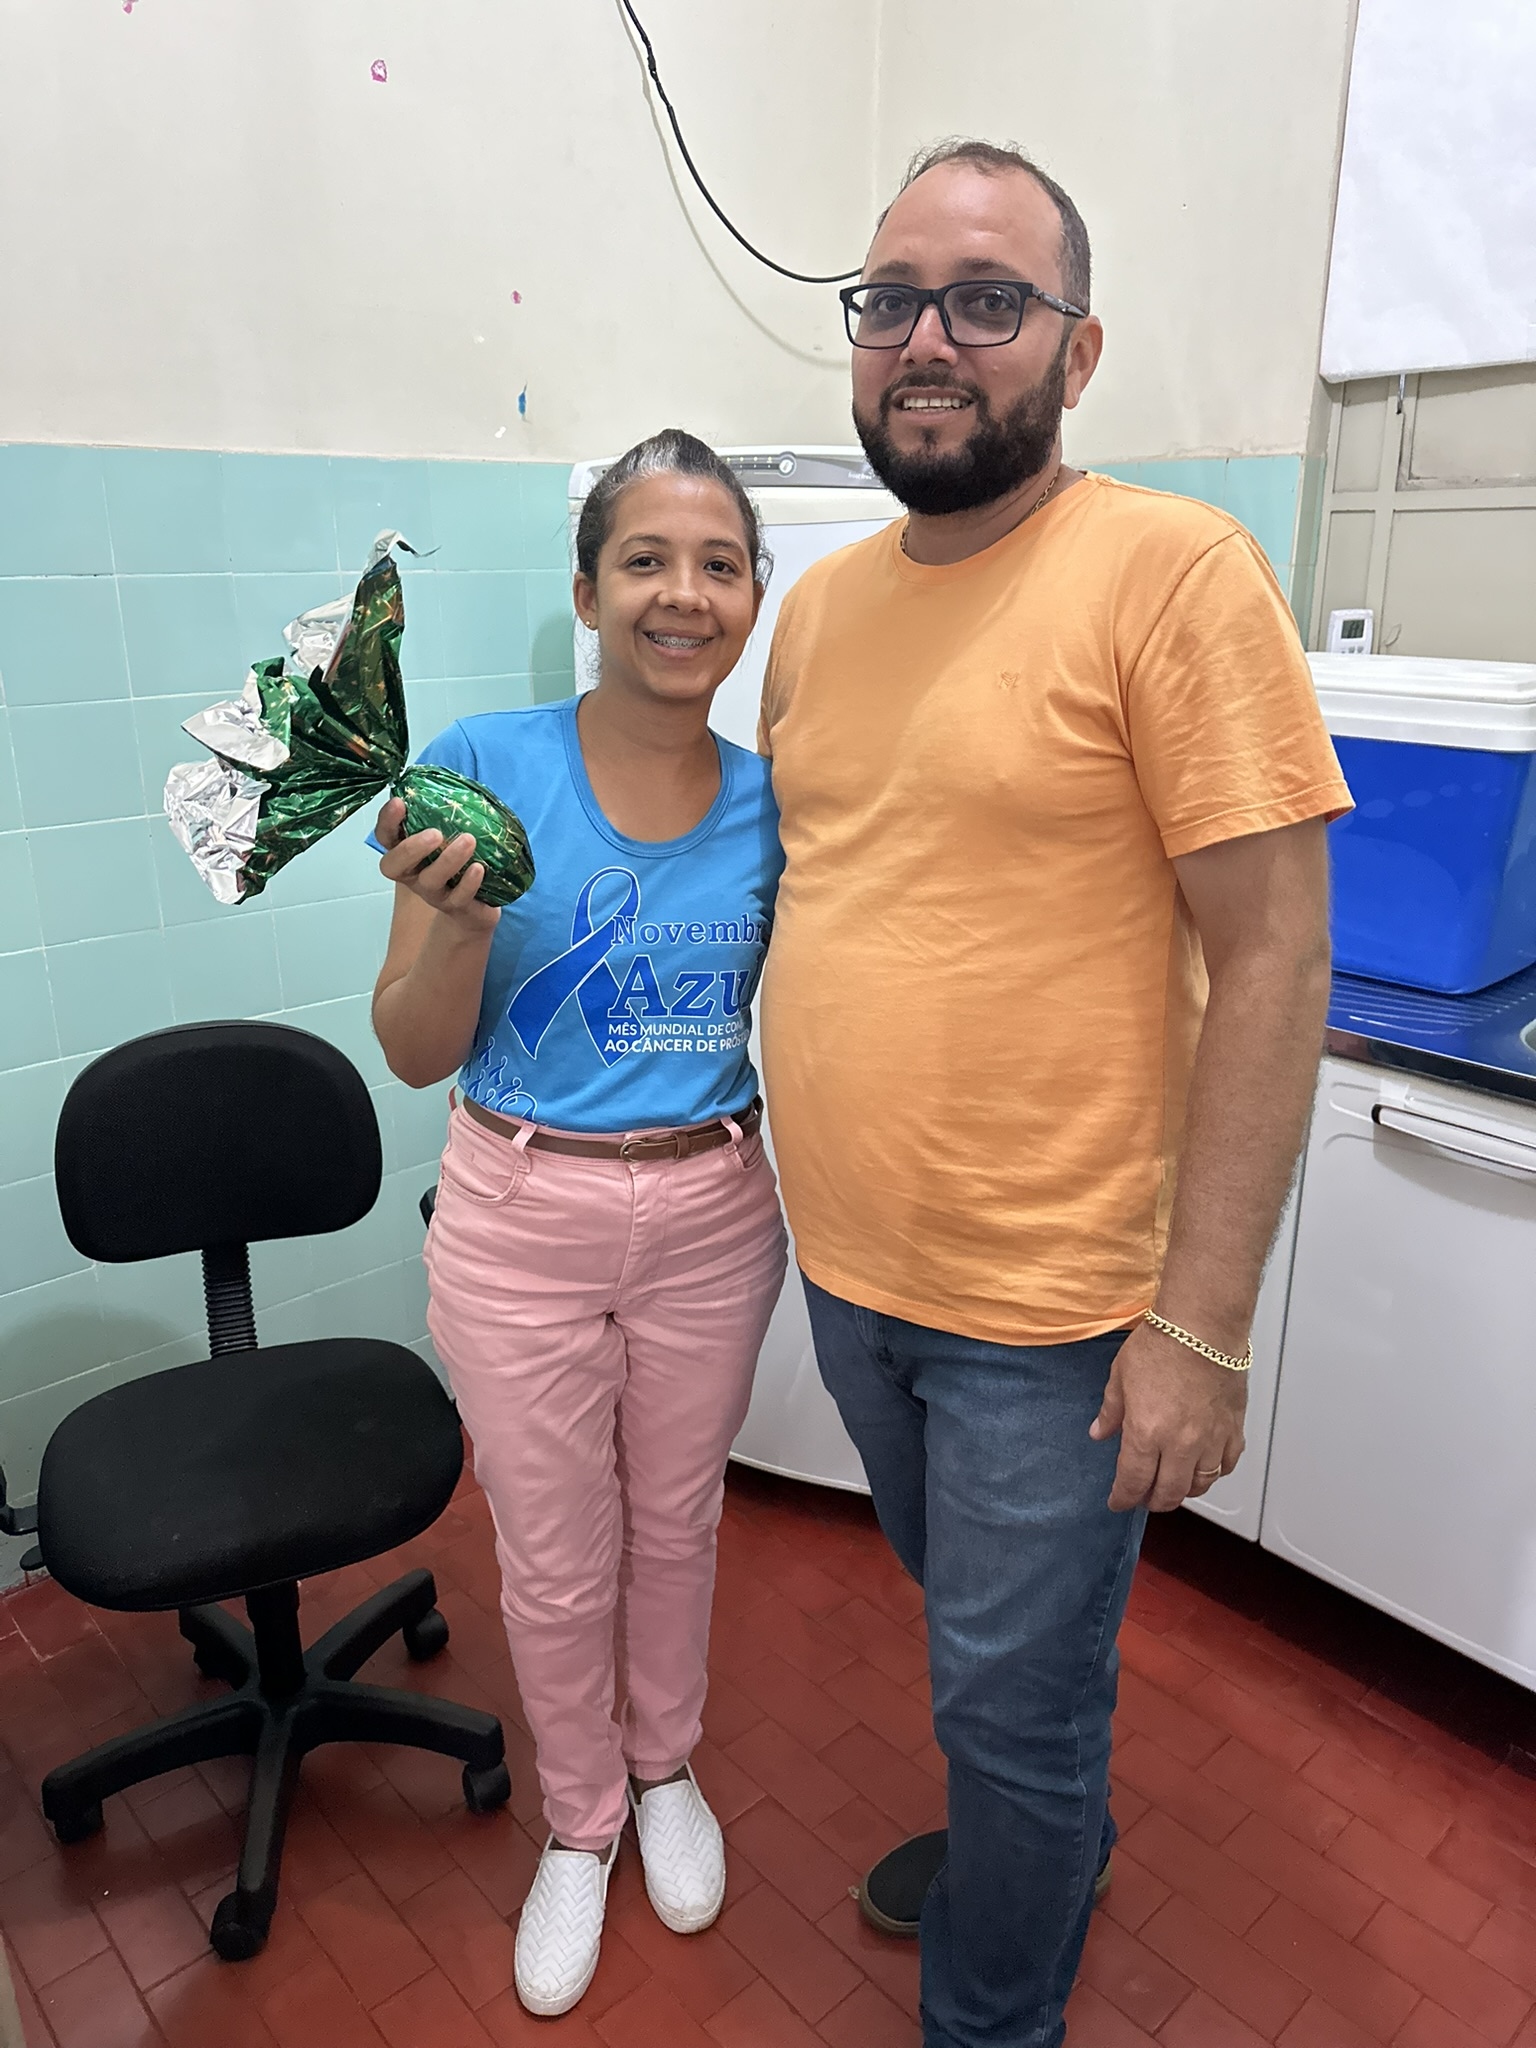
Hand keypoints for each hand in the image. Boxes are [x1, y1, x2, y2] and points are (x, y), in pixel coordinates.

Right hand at [375, 798, 499, 936]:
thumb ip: (445, 812)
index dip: (387, 821)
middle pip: (394, 866)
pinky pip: (458, 898)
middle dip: (410, 848)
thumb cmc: (459, 860)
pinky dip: (468, 883)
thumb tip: (453, 782)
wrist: (475, 905)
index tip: (399, 803)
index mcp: (406, 851)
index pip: (385, 836)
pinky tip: (479, 868)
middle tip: (435, 833)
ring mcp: (432, 892)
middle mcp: (413, 873)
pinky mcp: (455, 907)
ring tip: (468, 840)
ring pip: (429, 880)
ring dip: (448, 860)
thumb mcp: (450, 832)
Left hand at [1089, 1321, 1247, 1512]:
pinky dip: (1213, 1474)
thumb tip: (1100, 1433)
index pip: (1133, 1481)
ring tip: (1171, 1486)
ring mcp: (1210, 1439)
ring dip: (1182, 1491)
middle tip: (1144, 1498)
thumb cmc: (1162, 1343)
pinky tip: (1203, 1468)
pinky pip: (1225, 1466)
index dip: (1123, 1498)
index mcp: (1146, 1432)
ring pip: (1198, 1485)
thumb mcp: (1120, 1376)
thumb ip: (1111, 1411)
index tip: (1118, 1501)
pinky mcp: (1232, 1429)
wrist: (1203, 1326)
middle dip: (1152, 1501)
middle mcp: (1179, 1444)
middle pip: (1167, 1493)